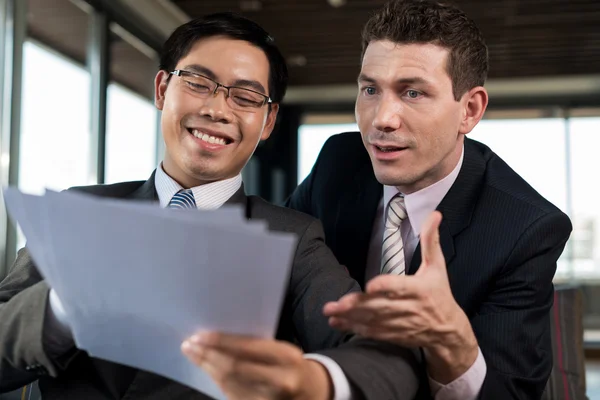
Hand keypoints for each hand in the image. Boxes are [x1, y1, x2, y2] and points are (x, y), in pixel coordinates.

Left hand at [182, 332, 331, 399]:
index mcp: (288, 357)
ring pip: (228, 382)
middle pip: (234, 367)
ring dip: (206, 367)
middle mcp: (280, 380)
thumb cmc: (290, 364)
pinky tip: (205, 368)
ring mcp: (268, 399)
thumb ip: (256, 344)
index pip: (248, 348)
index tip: (200, 335)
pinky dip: (215, 379)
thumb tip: (218, 336)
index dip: (221, 342)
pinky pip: (230, 393)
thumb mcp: (282, 350)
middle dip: (208, 354)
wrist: (310, 392)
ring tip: (192, 353)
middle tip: (189, 344)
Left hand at [323, 211, 477, 382]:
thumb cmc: (440, 293)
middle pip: (381, 307)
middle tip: (338, 303)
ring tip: (330, 312)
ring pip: (373, 322)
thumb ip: (431, 241)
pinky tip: (337, 323)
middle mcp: (409, 308)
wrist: (448, 330)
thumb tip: (435, 214)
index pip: (401, 287)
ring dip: (350, 318)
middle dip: (358, 306)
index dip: (386, 287)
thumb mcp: (438, 266)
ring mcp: (400, 324)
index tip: (370, 285)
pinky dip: (354, 329)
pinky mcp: (393, 335)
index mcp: (419, 289)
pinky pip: (372, 333)